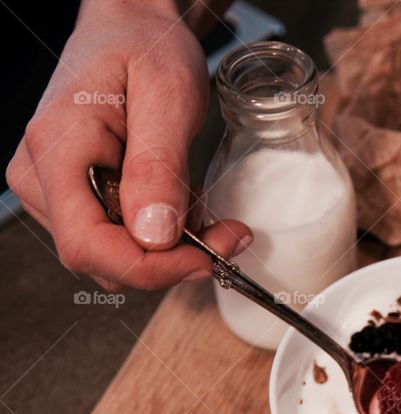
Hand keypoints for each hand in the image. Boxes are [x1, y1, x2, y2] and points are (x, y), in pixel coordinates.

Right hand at [5, 0, 251, 290]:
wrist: (133, 27)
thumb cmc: (147, 46)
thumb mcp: (169, 97)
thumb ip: (159, 167)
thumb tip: (156, 236)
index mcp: (56, 150)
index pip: (88, 246)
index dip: (152, 267)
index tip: (209, 257)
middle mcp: (40, 177)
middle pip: (102, 259)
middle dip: (171, 259)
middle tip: (228, 233)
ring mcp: (52, 189)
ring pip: (111, 256)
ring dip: (168, 250)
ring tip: (204, 208)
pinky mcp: (71, 195)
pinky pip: (115, 239)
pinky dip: (158, 236)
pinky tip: (181, 205)